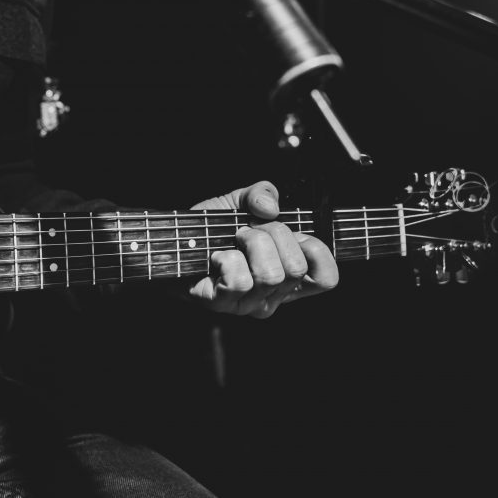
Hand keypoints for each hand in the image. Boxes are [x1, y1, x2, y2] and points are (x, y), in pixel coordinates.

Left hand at [187, 180, 337, 317]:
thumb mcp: (240, 202)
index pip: (327, 278)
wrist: (170, 240)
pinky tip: (215, 256)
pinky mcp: (221, 304)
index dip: (316, 250)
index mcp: (287, 277)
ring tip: (232, 241)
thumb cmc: (208, 229)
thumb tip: (270, 207)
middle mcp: (272, 296)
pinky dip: (225, 257)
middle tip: (249, 231)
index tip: (294, 233)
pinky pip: (240, 280)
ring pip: (270, 274)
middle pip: (296, 268)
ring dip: (248, 244)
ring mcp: (247, 303)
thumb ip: (262, 194)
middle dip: (273, 235)